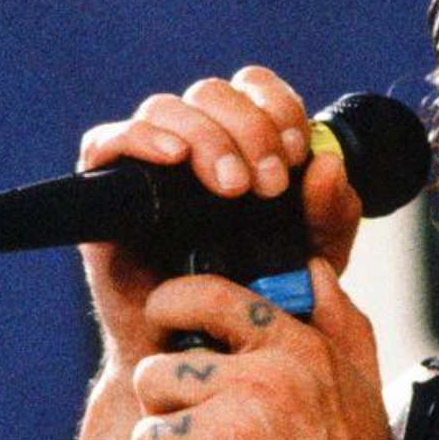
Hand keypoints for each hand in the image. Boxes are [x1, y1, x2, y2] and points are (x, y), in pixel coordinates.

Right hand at [76, 65, 359, 368]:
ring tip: (234, 188)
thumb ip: (332, 208)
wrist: (210, 352)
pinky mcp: (108, 193)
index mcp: (244, 138)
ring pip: (165, 108)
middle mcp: (196, 141)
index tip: (298, 153)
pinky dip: (140, 138)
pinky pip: (106, 141)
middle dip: (250, 130)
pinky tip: (174, 159)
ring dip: (207, 138)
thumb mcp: (320, 249)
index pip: (254, 86)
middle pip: (213, 93)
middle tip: (269, 185)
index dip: (279, 107)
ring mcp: (149, 163)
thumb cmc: (264, 290)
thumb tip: (327, 162)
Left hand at [131, 259, 421, 439]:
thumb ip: (337, 316)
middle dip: (169, 406)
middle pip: (158, 372)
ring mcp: (235, 433)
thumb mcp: (361, 376)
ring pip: (151, 434)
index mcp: (294, 348)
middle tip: (201, 428)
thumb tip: (313, 269)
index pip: (212, 297)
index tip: (161, 316)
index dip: (171, 301)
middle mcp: (263, 381)